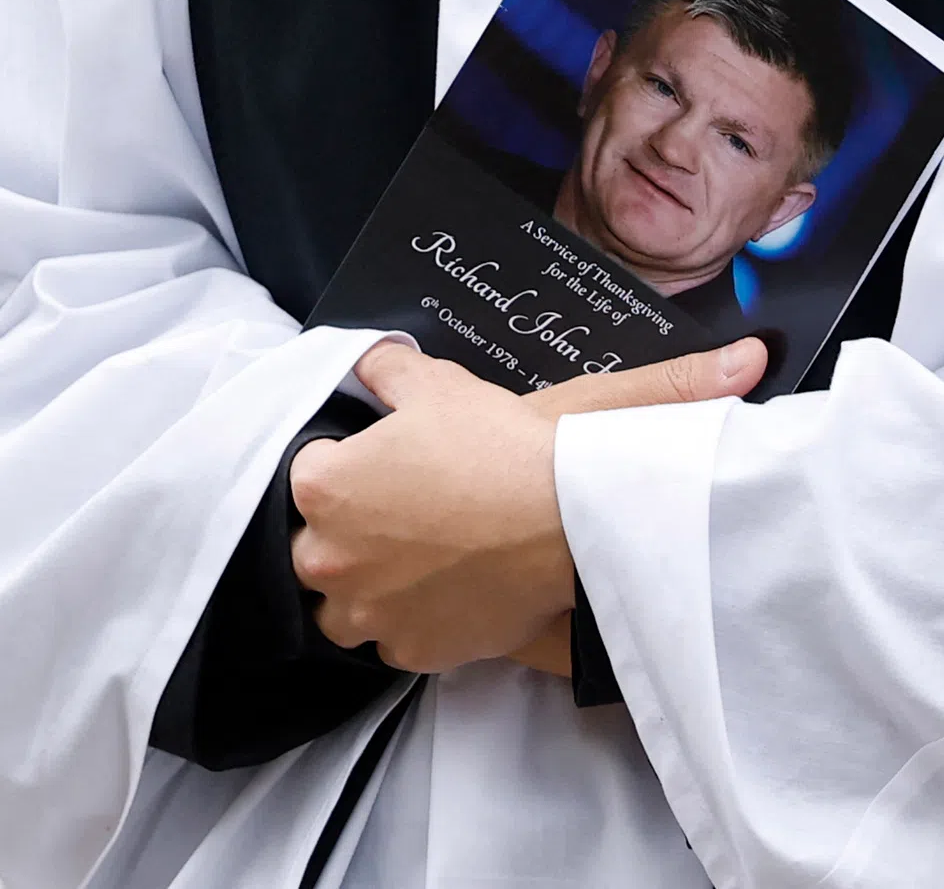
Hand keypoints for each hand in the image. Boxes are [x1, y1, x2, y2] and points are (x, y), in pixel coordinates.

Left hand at [291, 338, 765, 673]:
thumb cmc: (495, 447)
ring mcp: (369, 614)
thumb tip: (365, 362)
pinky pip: (394, 640)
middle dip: (344, 530)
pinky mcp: (413, 651)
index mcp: (321, 489)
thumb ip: (384, 368)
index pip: (306, 470)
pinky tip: (448, 593)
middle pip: (311, 547)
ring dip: (363, 588)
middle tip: (400, 512)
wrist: (567, 520)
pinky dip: (411, 621)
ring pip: (341, 608)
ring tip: (413, 563)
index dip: (345, 460)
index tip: (384, 460)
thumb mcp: (437, 384)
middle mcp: (327, 560)